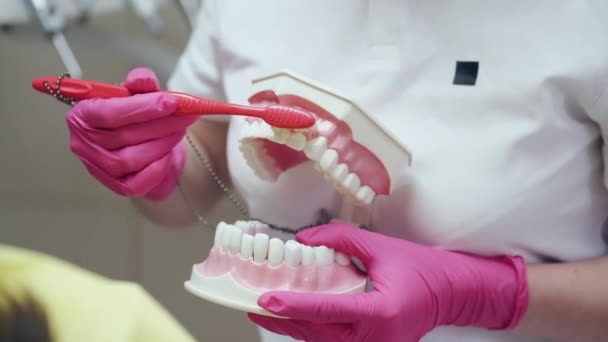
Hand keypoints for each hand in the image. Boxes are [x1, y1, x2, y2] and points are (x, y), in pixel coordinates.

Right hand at [66, 67, 195, 199]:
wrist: (142, 143)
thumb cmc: (134, 116)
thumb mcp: (137, 93)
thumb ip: (140, 83)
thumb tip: (144, 80)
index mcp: (83, 115)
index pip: (110, 112)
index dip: (144, 107)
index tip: (173, 102)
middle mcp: (84, 144)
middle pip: (124, 136)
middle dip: (162, 124)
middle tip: (186, 115)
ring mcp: (97, 168)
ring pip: (130, 159)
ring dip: (162, 144)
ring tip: (179, 131)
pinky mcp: (115, 186)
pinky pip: (137, 183)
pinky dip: (157, 168)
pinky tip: (168, 154)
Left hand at [249, 222, 528, 341]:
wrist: (451, 293)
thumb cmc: (421, 269)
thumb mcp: (381, 247)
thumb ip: (341, 240)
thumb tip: (304, 239)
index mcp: (381, 312)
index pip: (329, 311)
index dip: (294, 306)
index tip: (266, 300)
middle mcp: (376, 338)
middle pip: (318, 333)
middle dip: (283, 320)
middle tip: (252, 304)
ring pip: (323, 341)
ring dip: (295, 327)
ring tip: (266, 311)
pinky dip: (313, 330)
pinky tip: (294, 317)